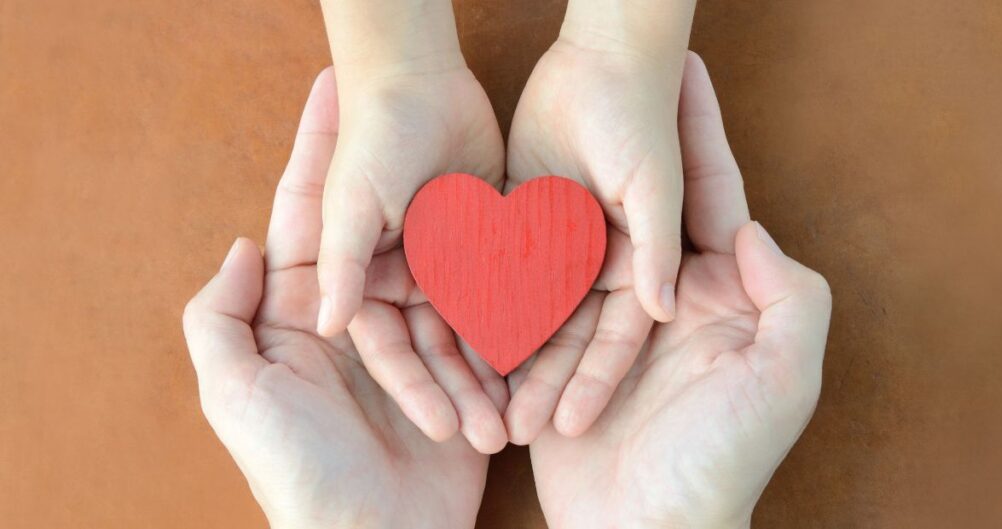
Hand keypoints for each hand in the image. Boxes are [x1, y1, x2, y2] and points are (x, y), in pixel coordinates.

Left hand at [183, 71, 489, 528]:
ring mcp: (408, 352)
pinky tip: (515, 268)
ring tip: (489, 192)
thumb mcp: (233, 393)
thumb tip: (243, 240)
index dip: (316, 153)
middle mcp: (354, 324)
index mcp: (299, 316)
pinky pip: (476, 336)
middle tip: (433, 117)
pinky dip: (493, 314)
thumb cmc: (295, 471)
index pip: (306, 219)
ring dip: (460, 249)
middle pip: (385, 237)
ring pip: (439, 282)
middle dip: (405, 177)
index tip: (334, 92)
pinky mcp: (455, 382)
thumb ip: (221, 316)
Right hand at [314, 1, 508, 451]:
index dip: (413, 388)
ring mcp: (447, 263)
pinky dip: (522, 322)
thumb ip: (340, 264)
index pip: (388, 347)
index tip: (442, 427)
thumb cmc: (370, 138)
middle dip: (460, 393)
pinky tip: (545, 360)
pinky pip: (507, 289)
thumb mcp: (349, 205)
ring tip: (520, 417)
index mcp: (365, 279)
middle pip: (434, 349)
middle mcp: (406, 280)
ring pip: (473, 328)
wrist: (416, 78)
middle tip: (492, 436)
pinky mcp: (486, 241)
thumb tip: (325, 324)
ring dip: (493, 371)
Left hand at [504, 13, 695, 439]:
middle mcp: (597, 264)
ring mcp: (558, 245)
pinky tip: (458, 345)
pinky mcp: (522, 221)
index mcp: (638, 264)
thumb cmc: (640, 119)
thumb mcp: (654, 187)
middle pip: (568, 335)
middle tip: (513, 431)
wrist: (603, 59)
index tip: (567, 425)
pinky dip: (481, 303)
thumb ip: (658, 248)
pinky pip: (498, 270)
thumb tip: (665, 310)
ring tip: (482, 406)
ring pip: (530, 310)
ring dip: (509, 355)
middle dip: (543, 382)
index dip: (594, 381)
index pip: (615, 337)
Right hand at [527, 53, 831, 527]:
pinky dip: (521, 279)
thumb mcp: (782, 380)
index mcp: (724, 293)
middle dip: (616, 148)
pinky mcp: (566, 357)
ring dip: (559, 210)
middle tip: (590, 90)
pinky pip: (542, 305)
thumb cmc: (726, 460)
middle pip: (636, 212)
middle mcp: (667, 300)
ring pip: (579, 253)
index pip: (713, 199)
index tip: (686, 75)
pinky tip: (497, 230)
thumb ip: (788, 298)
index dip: (702, 134)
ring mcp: (613, 327)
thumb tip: (751, 225)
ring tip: (529, 151)